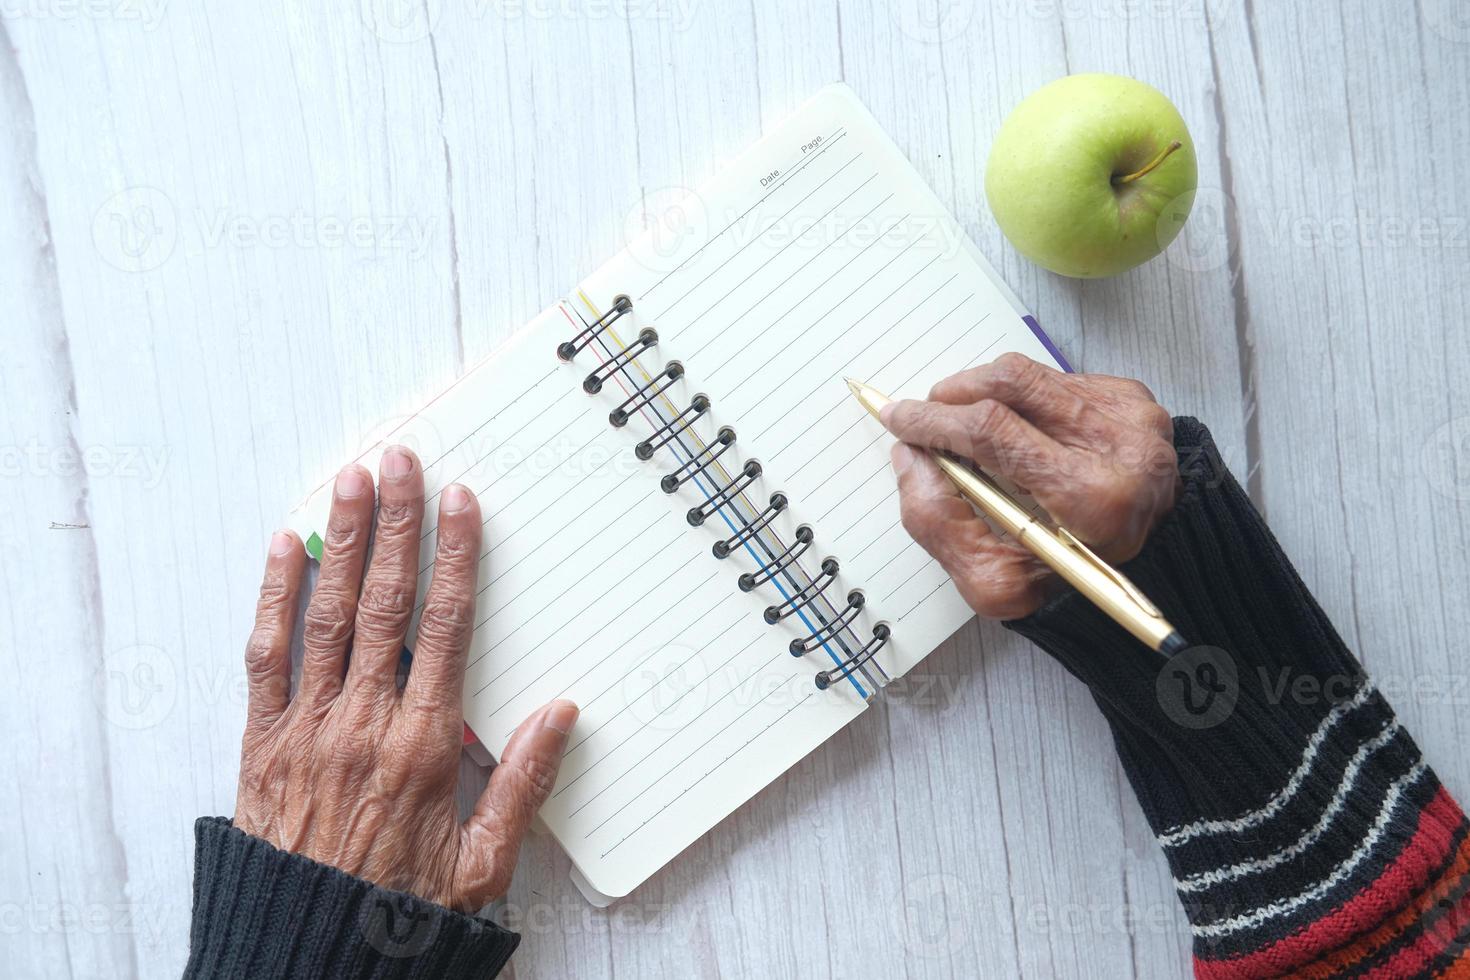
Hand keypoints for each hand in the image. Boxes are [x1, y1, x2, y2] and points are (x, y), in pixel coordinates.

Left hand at [236, 446, 577, 910]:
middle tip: (402, 462)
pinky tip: (282, 549)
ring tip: (351, 481)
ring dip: (340, 541)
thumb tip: (562, 713)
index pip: (445, 629)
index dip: (454, 558)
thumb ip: (523, 782)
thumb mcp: (485, 862)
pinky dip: (271, 598)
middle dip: (395, 524)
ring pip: (325, 615)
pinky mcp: (262, 742)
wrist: (308, 951)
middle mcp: (363, 722)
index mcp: (424, 745)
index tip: (461, 504)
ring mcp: (308, 727)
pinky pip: (264, 657)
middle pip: (384, 603)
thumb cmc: (401, 909)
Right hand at [881, 353, 1178, 619]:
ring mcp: (1134, 415)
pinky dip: (1023, 398)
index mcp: (1094, 497)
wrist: (1142, 566)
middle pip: (1011, 383)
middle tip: (925, 417)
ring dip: (984, 392)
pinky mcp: (1134, 399)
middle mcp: (1123, 445)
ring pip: (1031, 374)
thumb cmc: (1070, 581)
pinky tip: (1020, 430)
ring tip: (966, 425)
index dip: (935, 421)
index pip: (994, 430)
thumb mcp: (996, 582)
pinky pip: (1057, 379)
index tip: (900, 419)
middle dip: (953, 395)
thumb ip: (939, 522)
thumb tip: (910, 457)